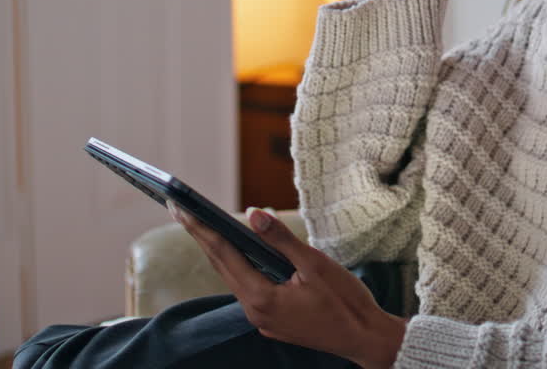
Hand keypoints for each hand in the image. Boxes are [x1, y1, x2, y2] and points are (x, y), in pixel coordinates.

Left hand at [169, 203, 406, 368]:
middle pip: (223, 267)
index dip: (201, 228)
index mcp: (262, 298)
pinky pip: (250, 289)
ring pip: (235, 278)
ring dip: (220, 251)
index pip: (224, 254)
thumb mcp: (315, 264)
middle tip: (180, 208)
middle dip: (202, 236)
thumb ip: (281, 239)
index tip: (180, 207)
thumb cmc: (345, 302)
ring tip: (202, 226)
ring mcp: (264, 320)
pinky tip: (239, 253)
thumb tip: (253, 214)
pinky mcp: (274, 322)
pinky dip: (240, 267)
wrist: (366, 339)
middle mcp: (256, 312)